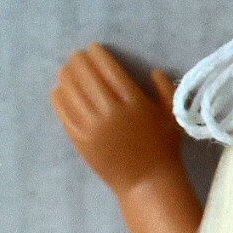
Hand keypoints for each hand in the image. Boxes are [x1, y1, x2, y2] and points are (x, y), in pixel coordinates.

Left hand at [50, 44, 182, 196]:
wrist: (147, 183)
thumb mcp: (173, 117)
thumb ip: (166, 90)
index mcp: (133, 102)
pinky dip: (59, 93)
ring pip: (69, 87)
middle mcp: (109, 111)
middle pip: (84, 73)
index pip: (106, 66)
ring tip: (69, 70)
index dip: (96, 53)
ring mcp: (90, 125)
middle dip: (79, 59)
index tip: (94, 49)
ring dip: (67, 73)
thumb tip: (153, 71)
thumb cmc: (163, 149)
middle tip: (79, 57)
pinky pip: (61, 107)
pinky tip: (62, 89)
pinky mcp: (78, 137)